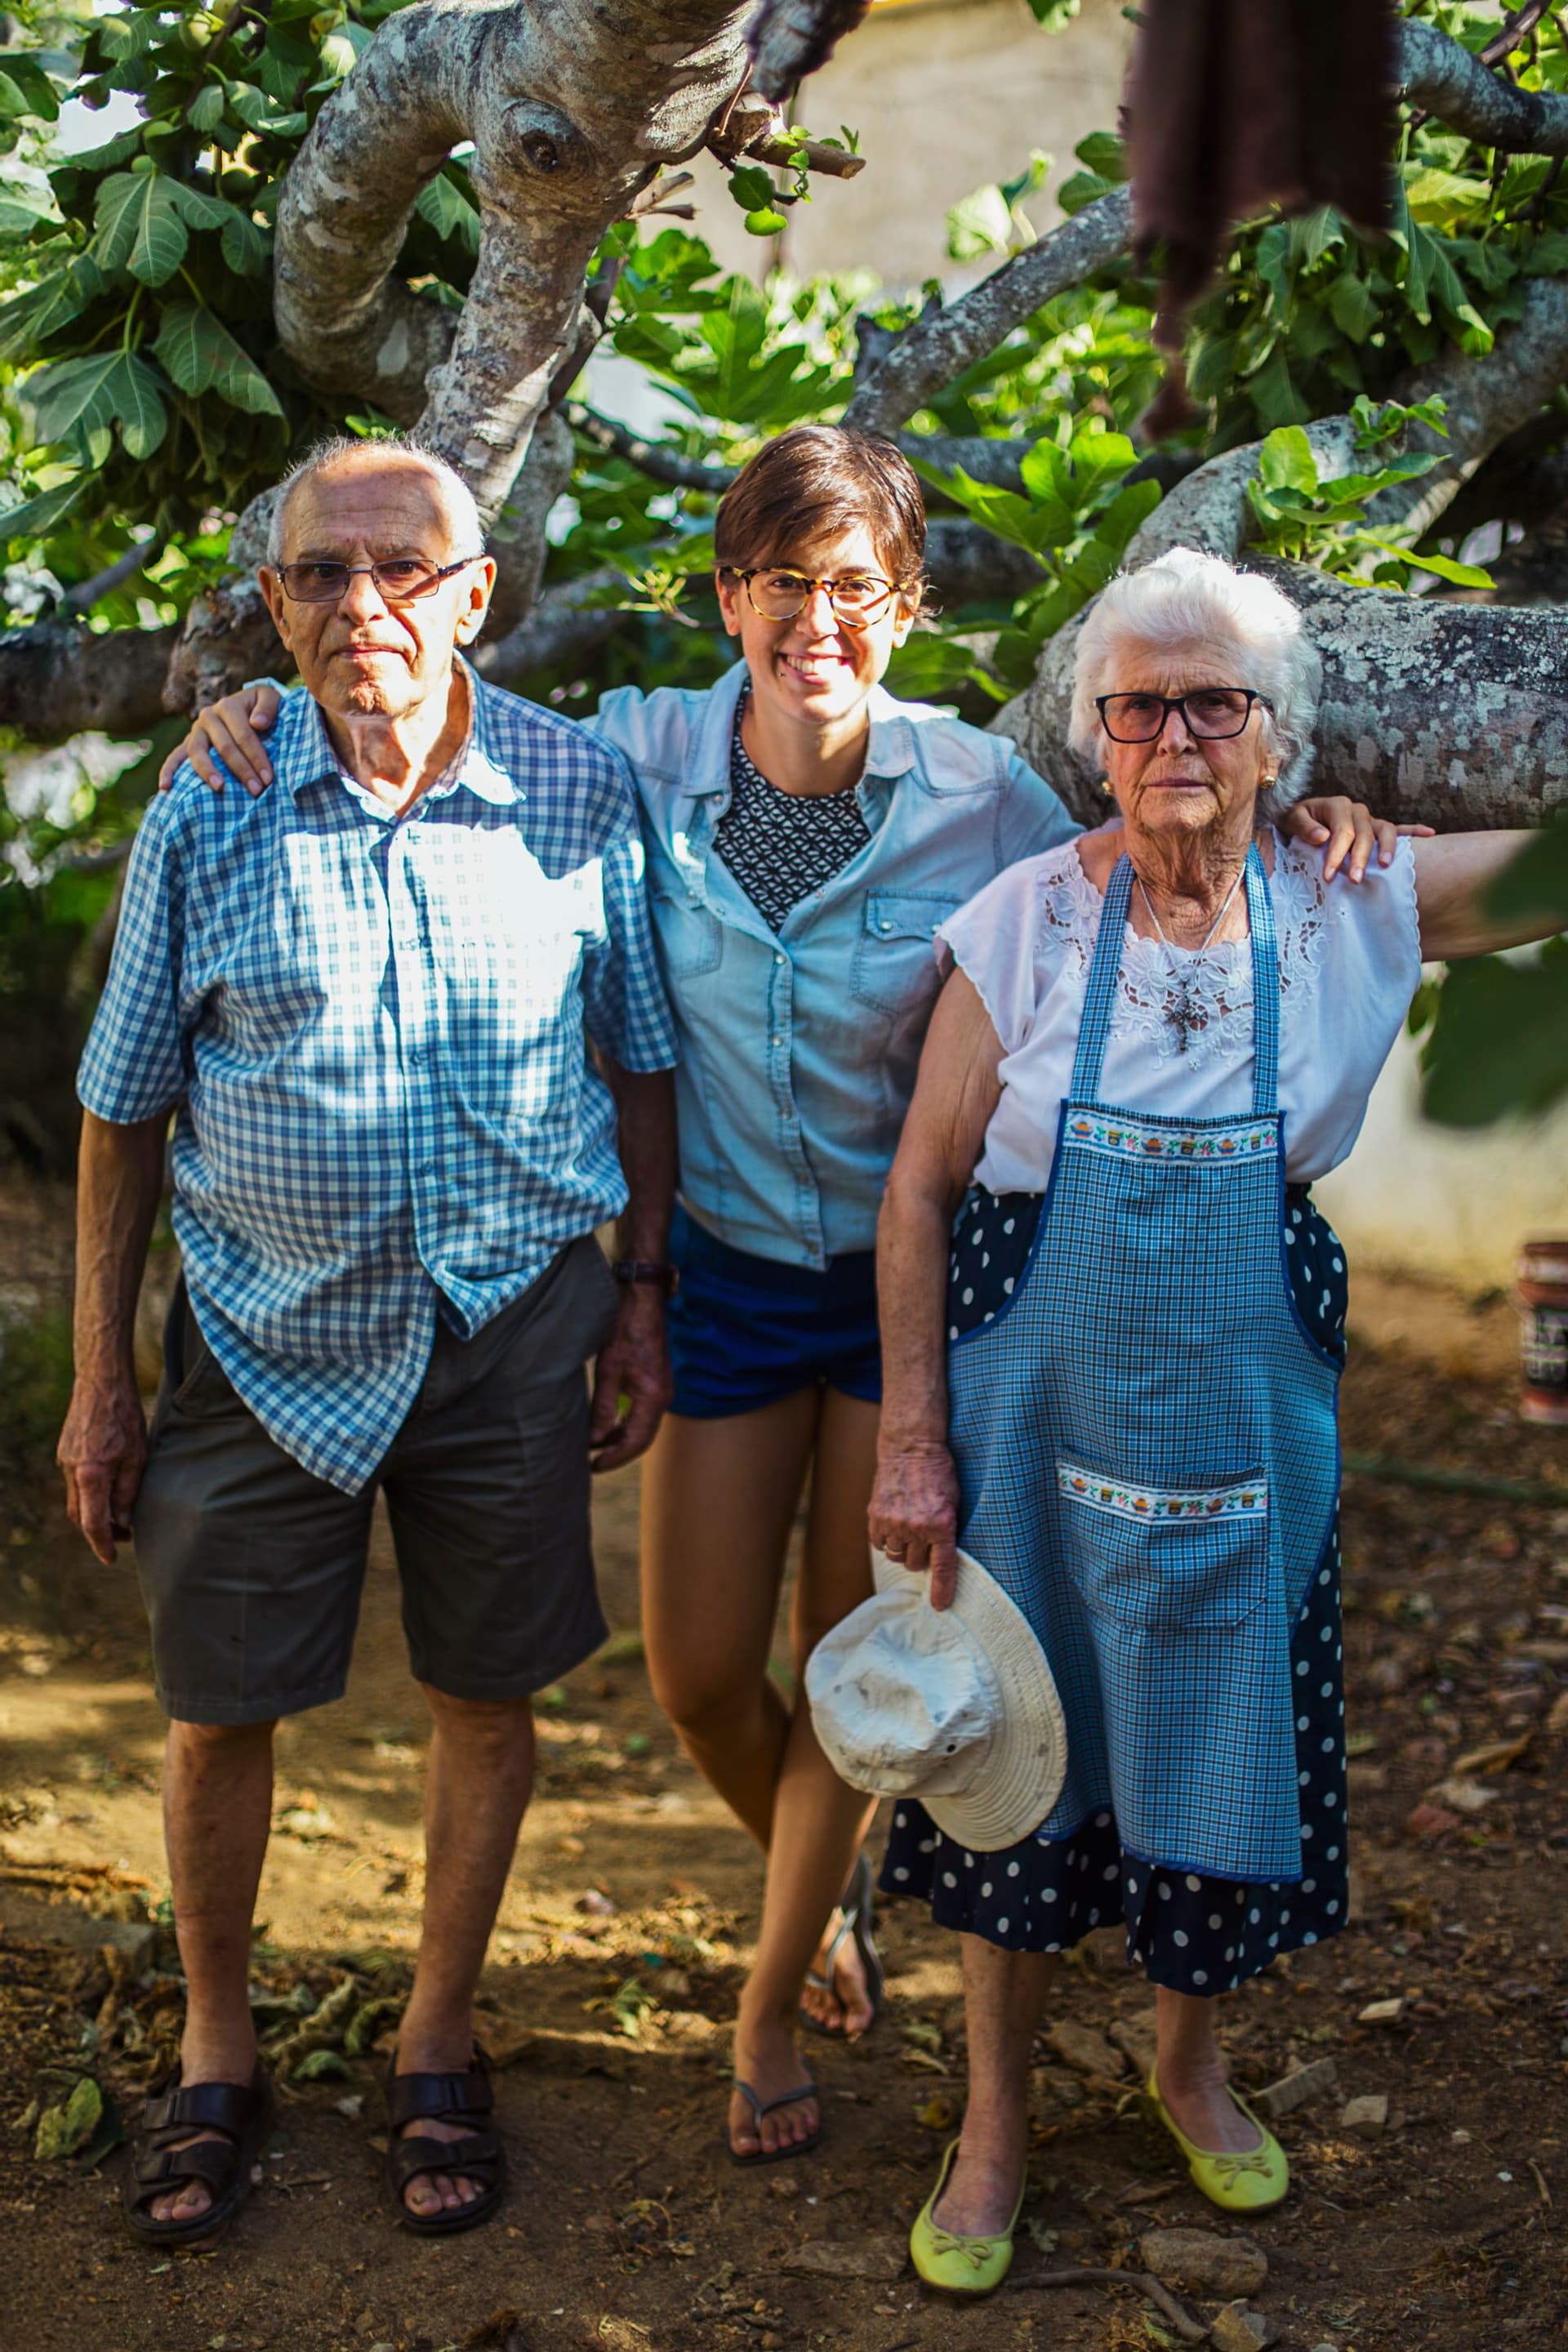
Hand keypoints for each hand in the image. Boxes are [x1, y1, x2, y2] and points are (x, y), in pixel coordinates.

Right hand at [57, 1376, 146, 1564]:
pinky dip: (89, 1493)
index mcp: (90, 1475)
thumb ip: (128, 1491)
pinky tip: (109, 1488)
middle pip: (80, 1515)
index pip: (92, 1523)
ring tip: (120, 1514)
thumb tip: (124, 1521)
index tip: (111, 1558)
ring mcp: (64, 1460)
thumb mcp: (137, 1455)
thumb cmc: (124, 1415)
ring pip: (76, 1499)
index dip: (102, 1544)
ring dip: (94, 1512)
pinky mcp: (65, 1451)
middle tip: (124, 1535)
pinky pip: (75, 1482)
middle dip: (99, 1531)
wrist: (100, 1380)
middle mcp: (71, 1471)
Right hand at [157, 684, 281, 796]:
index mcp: (228, 705)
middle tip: (256, 790)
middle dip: (242, 770)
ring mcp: (196, 731)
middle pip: (224, 746)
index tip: (269, 779)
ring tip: (219, 787)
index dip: (257, 757)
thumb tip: (257, 723)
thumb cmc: (262, 708)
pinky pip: (175, 757)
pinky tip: (165, 787)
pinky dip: (168, 771)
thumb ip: (269, 706)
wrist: (248, 708)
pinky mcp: (188, 744)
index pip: (243, 734)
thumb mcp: (271, 698)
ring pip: (198, 752)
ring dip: (208, 771)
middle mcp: (208, 716)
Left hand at [588, 1284, 671, 1472]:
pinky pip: (645, 1414)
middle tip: (594, 1463)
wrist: (643, 1301)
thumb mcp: (607, 1370)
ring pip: (644, 1427)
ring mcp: (663, 1390)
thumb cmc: (624, 1329)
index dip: (615, 1457)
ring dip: (622, 1439)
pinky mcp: (657, 1383)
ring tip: (598, 1447)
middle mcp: (663, 1398)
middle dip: (619, 1453)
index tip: (594, 1466)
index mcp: (653, 1397)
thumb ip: (602, 1408)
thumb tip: (595, 1440)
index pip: (635, 1441)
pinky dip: (628, 1424)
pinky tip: (610, 1426)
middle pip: (643, 1438)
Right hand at [868, 1439, 960, 1608]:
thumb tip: (941, 1557)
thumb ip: (947, 1530)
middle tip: (923, 1539)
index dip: (941, 1589)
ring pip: (896, 1556)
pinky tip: (893, 1524)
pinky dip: (886, 1539)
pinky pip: (879, 1543)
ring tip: (907, 1528)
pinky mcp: (875, 1516)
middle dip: (920, 1557)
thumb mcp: (954, 1502)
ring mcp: (893, 1522)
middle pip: (915, 1564)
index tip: (939, 1606)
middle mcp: (916, 1527)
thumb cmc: (939, 1473)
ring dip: (902, 1548)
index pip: (942, 1566)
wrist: (911, 1447)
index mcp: (941, 1524)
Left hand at [1287, 794, 1435, 883]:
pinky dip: (1415, 830)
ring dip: (1388, 848)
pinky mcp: (1378, 827)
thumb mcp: (1291, 819)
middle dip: (1359, 859)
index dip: (1335, 854)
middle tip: (1354, 881)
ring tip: (1386, 866)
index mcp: (1337, 806)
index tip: (1328, 876)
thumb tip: (1323, 836)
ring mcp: (1370, 819)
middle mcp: (1357, 811)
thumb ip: (1304, 827)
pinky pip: (1400, 828)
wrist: (1302, 816)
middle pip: (1364, 835)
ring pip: (1385, 831)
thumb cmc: (1296, 819)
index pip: (1341, 832)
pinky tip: (1430, 834)